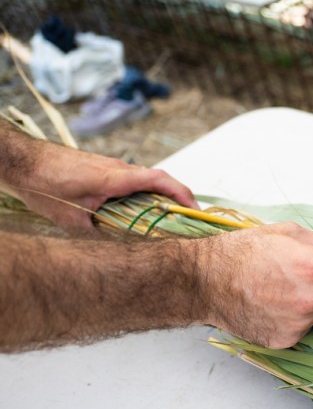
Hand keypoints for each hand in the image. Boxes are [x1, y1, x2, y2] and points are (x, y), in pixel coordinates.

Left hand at [15, 143, 196, 230]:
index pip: (159, 180)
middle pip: (157, 180)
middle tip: (185, 220)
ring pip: (144, 180)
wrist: (22, 160)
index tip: (194, 209)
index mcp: (114, 178)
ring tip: (164, 219)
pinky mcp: (102, 167)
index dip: (181, 194)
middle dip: (176, 199)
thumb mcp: (70, 218)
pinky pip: (130, 180)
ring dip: (157, 197)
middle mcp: (117, 168)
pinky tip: (134, 210)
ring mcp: (110, 166)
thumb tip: (116, 248)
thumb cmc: (44, 184)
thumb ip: (97, 232)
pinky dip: (140, 194)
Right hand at [197, 222, 312, 348]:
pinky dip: (298, 317)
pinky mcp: (287, 340)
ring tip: (283, 287)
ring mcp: (299, 324)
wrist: (205, 281)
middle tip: (305, 273)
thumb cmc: (244, 252)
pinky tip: (274, 303)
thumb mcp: (291, 233)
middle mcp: (312, 300)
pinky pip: (307, 327)